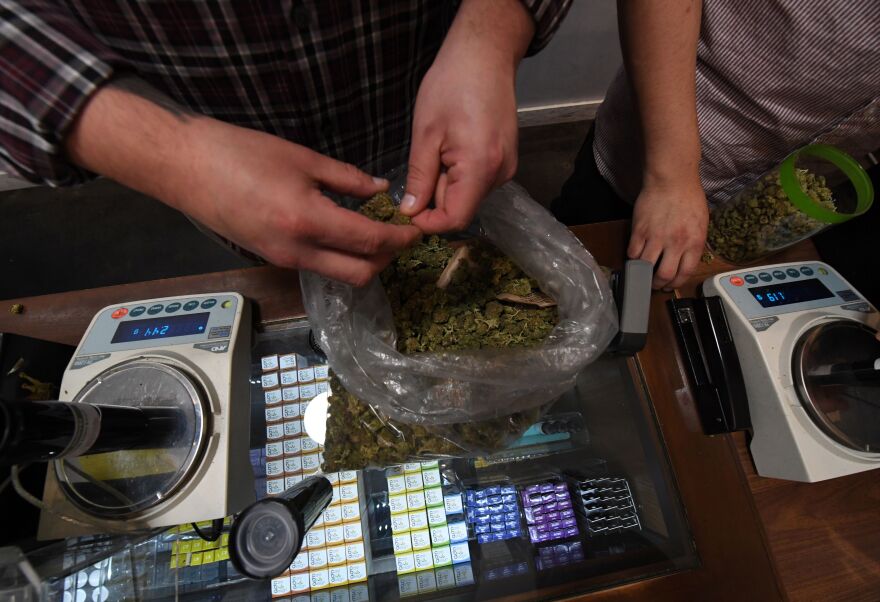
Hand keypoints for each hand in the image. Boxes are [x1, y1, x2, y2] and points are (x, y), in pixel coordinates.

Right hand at [65, 80, 420, 286]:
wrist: (185, 168)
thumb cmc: (241, 153)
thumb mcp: (302, 158)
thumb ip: (346, 178)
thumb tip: (380, 189)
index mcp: (309, 222)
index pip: (371, 242)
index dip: (400, 239)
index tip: (417, 229)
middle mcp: (299, 252)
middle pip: (360, 274)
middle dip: (388, 260)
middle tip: (399, 235)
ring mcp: (284, 260)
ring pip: (339, 274)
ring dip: (365, 260)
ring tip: (376, 232)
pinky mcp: (273, 259)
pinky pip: (318, 266)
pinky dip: (340, 255)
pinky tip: (344, 230)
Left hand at [399, 0, 532, 232]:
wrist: (485, 56)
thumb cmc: (451, 86)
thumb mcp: (425, 134)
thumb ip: (420, 177)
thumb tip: (410, 212)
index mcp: (480, 168)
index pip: (456, 219)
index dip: (429, 223)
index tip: (407, 212)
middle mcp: (500, 174)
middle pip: (462, 207)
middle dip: (434, 199)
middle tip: (416, 170)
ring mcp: (506, 168)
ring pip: (468, 194)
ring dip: (446, 185)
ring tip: (436, 151)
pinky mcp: (505, 160)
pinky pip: (477, 181)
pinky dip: (458, 175)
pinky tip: (450, 148)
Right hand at [627, 178, 708, 289]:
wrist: (672, 180)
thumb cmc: (688, 198)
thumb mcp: (701, 224)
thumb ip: (693, 244)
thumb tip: (684, 260)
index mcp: (694, 243)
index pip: (685, 273)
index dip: (676, 284)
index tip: (670, 285)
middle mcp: (676, 243)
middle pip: (664, 275)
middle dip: (658, 284)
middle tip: (654, 284)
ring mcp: (656, 237)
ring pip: (646, 267)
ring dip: (643, 274)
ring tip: (642, 273)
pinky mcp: (639, 230)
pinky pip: (633, 252)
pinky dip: (633, 257)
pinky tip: (635, 255)